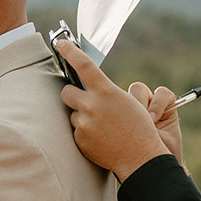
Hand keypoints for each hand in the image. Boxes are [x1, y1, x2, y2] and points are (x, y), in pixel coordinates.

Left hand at [59, 40, 182, 179]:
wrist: (140, 157)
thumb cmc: (138, 128)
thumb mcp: (127, 102)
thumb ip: (104, 93)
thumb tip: (86, 88)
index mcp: (106, 91)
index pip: (83, 64)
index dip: (70, 51)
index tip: (60, 43)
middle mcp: (92, 105)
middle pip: (67, 92)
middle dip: (71, 94)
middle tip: (82, 100)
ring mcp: (84, 123)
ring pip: (73, 113)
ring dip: (82, 117)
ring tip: (101, 127)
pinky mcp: (80, 139)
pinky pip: (77, 131)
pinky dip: (86, 133)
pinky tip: (101, 139)